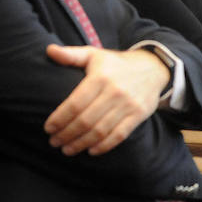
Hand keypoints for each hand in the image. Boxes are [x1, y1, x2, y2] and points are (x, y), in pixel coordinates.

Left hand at [44, 44, 168, 155]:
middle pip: (86, 120)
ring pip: (100, 131)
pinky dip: (104, 146)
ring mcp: (129, 104)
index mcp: (101, 77)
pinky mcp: (139, 115)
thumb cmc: (116, 63)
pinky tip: (91, 150)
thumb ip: (71, 54)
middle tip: (54, 142)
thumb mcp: (94, 54)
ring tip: (67, 149)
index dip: (59, 119)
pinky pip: (119, 135)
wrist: (153, 67)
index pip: (75, 103)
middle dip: (66, 134)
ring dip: (81, 143)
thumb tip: (49, 51)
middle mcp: (115, 91)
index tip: (48, 128)